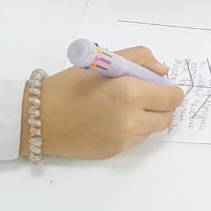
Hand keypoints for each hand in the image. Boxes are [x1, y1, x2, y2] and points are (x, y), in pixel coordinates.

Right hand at [21, 46, 183, 159]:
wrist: (38, 118)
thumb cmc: (68, 86)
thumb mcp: (104, 61)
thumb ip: (139, 59)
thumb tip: (162, 72)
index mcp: (129, 93)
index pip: (172, 97)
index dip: (169, 89)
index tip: (158, 84)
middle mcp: (131, 120)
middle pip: (168, 116)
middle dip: (161, 104)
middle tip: (143, 94)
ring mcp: (123, 139)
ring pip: (154, 129)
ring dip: (148, 117)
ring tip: (124, 106)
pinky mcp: (115, 152)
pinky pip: (137, 139)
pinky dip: (133, 128)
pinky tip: (112, 119)